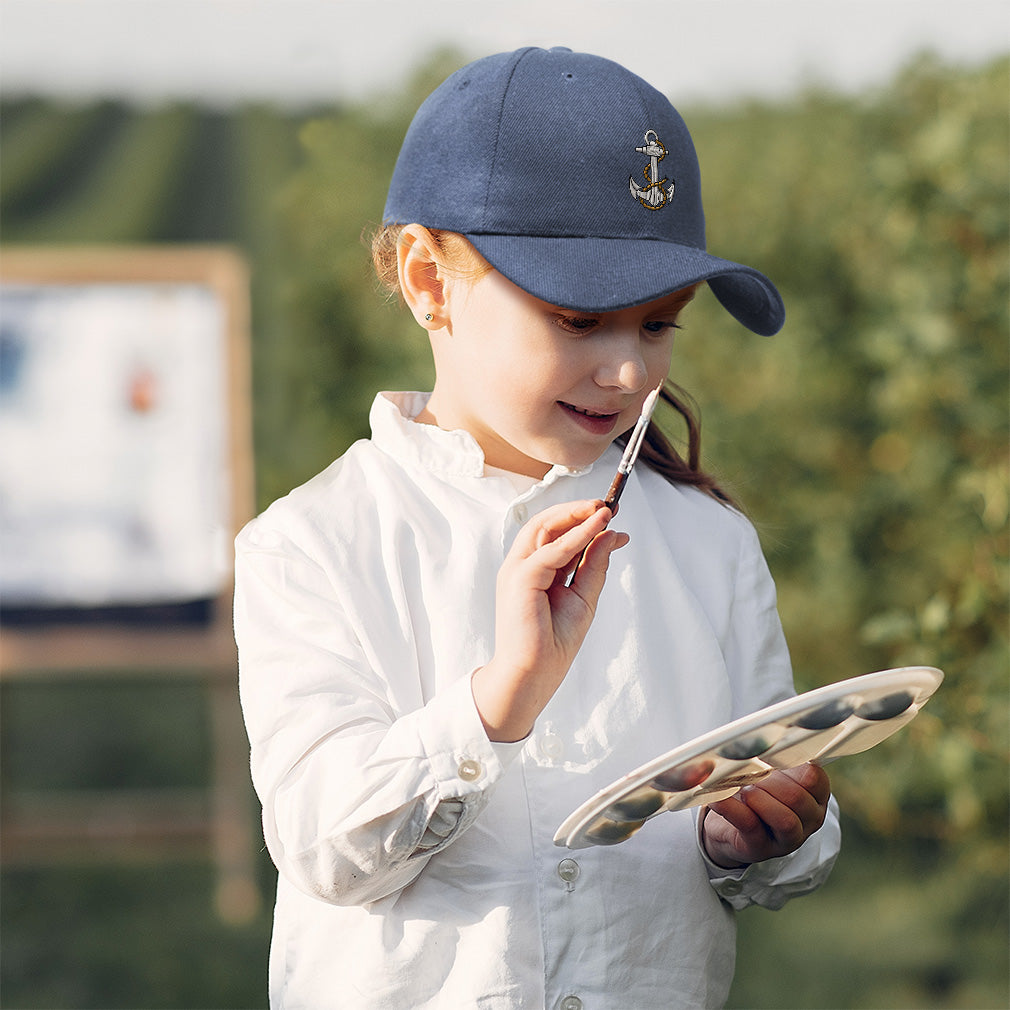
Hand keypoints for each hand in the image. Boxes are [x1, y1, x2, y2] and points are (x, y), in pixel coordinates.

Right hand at [471, 499, 628, 741]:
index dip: (583, 520)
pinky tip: (597, 526)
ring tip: (604, 508)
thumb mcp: (584, 597)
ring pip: (545, 528)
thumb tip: (614, 534)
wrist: (534, 675)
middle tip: (609, 505)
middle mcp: (522, 566)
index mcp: (534, 570)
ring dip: (576, 515)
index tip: (612, 514)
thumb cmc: (554, 642)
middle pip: (546, 523)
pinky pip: (551, 550)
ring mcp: (517, 570)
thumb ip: (595, 565)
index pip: (557, 534)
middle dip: (578, 510)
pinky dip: (576, 535)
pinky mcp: (520, 578)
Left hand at [700, 763, 830, 868]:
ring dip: (759, 799)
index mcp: (815, 798)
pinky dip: (731, 808)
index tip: (769, 757)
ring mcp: (786, 840)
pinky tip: (718, 797)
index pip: (815, 778)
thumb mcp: (772, 776)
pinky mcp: (759, 847)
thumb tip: (755, 740)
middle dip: (770, 783)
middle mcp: (808, 821)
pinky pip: (750, 825)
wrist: (731, 829)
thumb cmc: (757, 795)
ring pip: (785, 819)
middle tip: (751, 776)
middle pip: (797, 798)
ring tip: (743, 790)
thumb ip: (773, 760)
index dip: (791, 764)